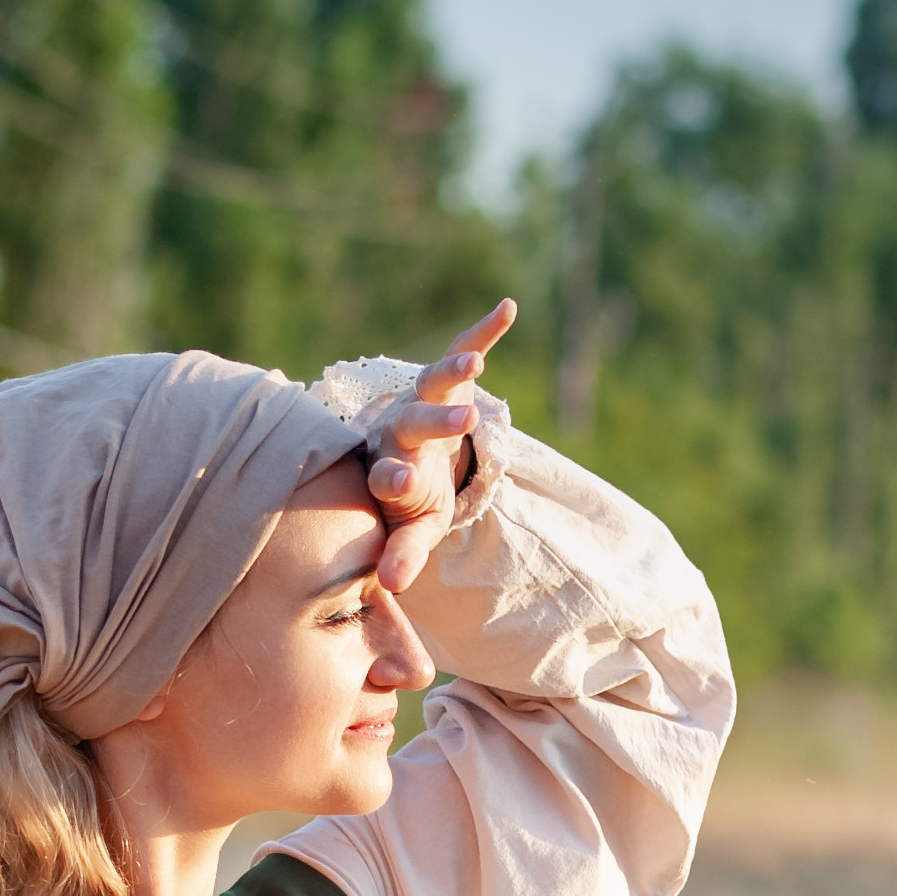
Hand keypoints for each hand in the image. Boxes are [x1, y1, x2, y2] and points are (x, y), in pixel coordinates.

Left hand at [367, 298, 517, 597]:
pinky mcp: (448, 378)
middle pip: (415, 421)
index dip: (394, 477)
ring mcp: (424, 399)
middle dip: (436, 420)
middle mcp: (402, 429)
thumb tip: (390, 587)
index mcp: (390, 469)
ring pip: (433, 381)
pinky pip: (463, 347)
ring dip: (454, 368)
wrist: (407, 455)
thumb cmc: (410, 501)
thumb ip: (402, 553)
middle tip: (462, 420)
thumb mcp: (413, 529)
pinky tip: (508, 308)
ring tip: (474, 362)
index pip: (388, 474)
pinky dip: (484, 330)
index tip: (401, 481)